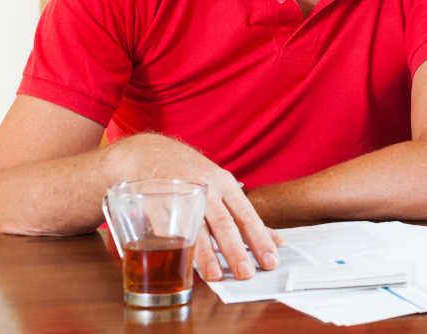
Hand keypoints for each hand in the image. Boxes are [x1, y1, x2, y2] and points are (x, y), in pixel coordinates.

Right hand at [113, 134, 282, 280]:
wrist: (149, 150)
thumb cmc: (192, 173)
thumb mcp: (222, 186)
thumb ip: (245, 215)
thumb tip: (276, 240)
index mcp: (225, 184)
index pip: (247, 214)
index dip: (260, 238)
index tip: (271, 261)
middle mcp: (206, 187)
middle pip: (223, 222)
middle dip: (235, 250)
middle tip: (246, 273)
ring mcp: (181, 194)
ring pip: (196, 227)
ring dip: (205, 254)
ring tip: (215, 276)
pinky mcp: (156, 201)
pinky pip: (166, 226)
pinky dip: (174, 243)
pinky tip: (180, 261)